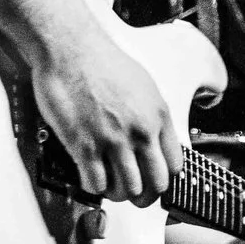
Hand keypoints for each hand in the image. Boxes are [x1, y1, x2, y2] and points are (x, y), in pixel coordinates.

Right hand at [30, 28, 177, 205]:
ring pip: (127, 190)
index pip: (174, 166)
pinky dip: (93, 188)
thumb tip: (153, 139)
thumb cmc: (100, 61)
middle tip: (131, 194)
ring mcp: (113, 140)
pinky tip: (88, 177)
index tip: (151, 180)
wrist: (70, 48)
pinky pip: (96, 185)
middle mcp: (140, 131)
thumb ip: (151, 115)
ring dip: (117, 194)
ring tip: (108, 186)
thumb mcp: (143, 86)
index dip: (162, 178)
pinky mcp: (84, 145)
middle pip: (155, 184)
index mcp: (158, 116)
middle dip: (144, 195)